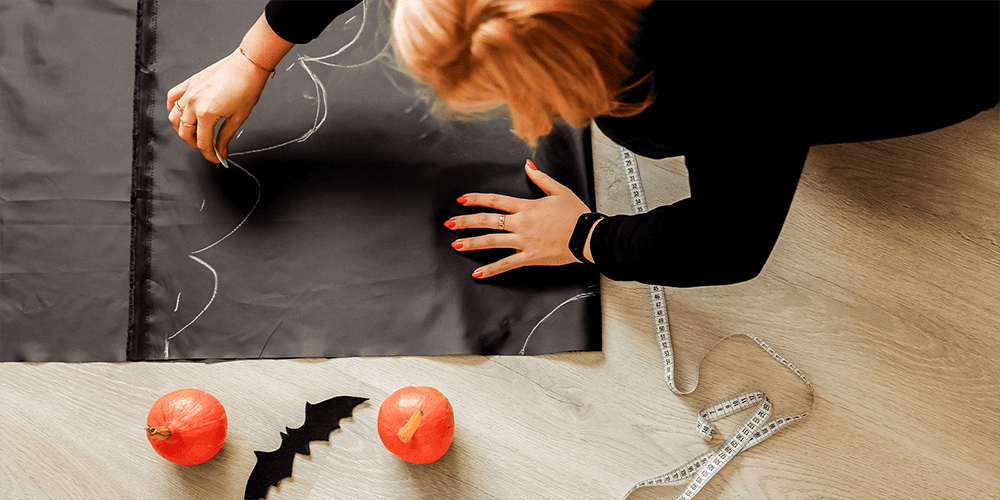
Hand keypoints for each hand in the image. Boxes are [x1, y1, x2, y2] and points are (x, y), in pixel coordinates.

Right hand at [166, 48, 269, 162]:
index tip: (216, 159)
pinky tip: (183, 114)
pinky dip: (174, 109)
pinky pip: (173, 99)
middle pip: (185, 133)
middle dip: (196, 144)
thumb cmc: (246, 88)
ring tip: (196, 133)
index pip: (203, 142)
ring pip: (175, 118)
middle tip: (208, 147)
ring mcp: (189, 92)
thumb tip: (221, 151)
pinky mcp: (189, 83)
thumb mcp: (238, 118)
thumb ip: (225, 137)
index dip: (209, 154)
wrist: (247, 65)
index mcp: (206, 113)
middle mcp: (193, 103)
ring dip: (183, 130)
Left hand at [446, 159, 590, 278]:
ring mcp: (524, 242)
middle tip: (450, 223)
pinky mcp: (530, 257)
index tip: (462, 200)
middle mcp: (521, 224)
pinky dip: (492, 270)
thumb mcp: (559, 191)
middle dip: (466, 221)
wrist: (587, 236)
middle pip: (488, 220)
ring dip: (472, 243)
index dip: (476, 199)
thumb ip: (540, 178)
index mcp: (527, 207)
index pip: (496, 200)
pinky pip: (507, 264)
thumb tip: (527, 166)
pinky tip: (478, 273)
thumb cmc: (576, 215)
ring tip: (456, 245)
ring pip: (492, 242)